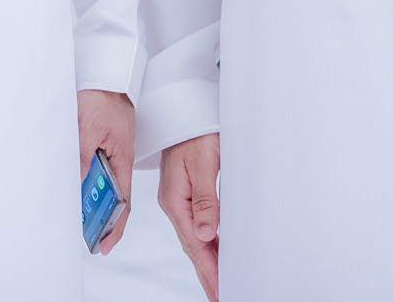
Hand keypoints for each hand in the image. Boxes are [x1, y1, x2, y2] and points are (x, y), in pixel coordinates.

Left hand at [78, 89, 134, 254]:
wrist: (105, 75)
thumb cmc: (105, 97)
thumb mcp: (89, 128)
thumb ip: (82, 156)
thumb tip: (76, 184)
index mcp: (122, 160)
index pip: (123, 202)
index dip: (115, 225)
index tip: (104, 244)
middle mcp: (117, 160)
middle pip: (109, 196)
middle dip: (97, 216)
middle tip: (80, 231)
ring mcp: (107, 152)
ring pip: (97, 182)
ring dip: (85, 195)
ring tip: (71, 211)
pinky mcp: (97, 144)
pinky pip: (89, 166)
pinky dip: (79, 177)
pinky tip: (67, 181)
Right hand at [159, 133, 220, 301]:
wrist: (185, 108)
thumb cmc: (193, 130)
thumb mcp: (203, 164)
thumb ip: (204, 199)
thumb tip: (206, 232)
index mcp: (174, 199)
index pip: (194, 243)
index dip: (207, 268)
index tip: (218, 288)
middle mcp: (174, 202)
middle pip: (191, 246)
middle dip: (206, 272)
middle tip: (219, 294)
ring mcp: (179, 198)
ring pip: (194, 237)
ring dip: (207, 260)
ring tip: (218, 281)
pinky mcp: (186, 191)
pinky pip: (196, 224)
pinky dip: (206, 242)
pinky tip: (214, 250)